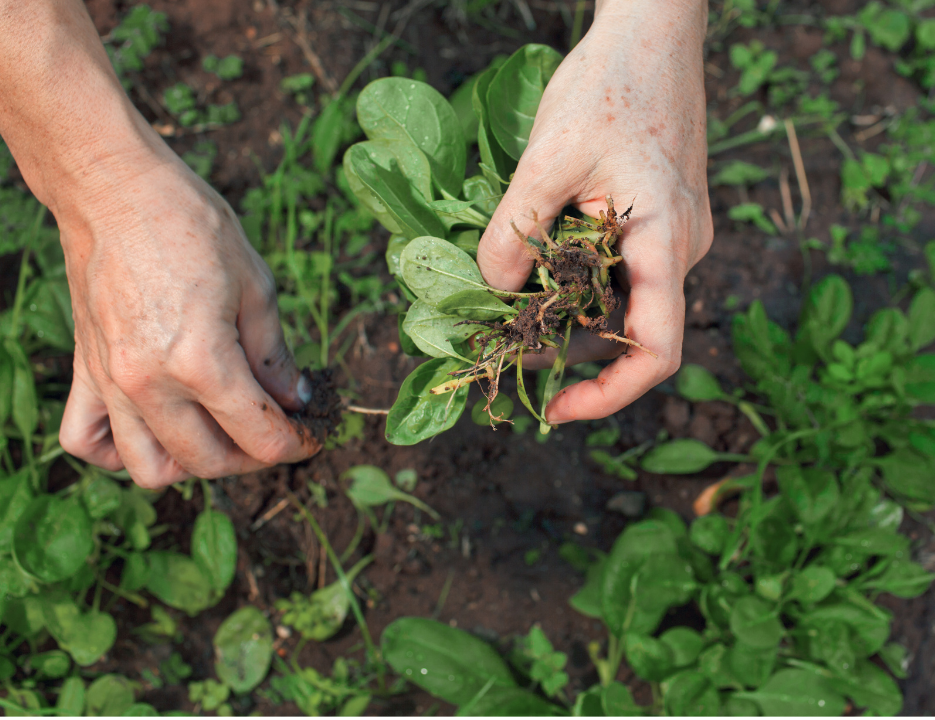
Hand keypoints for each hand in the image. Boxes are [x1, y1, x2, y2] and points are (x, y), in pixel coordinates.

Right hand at [57, 149, 319, 487]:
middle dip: (253, 456)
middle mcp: (150, 384)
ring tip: (216, 431)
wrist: (114, 187)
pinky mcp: (84, 370)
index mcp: (201, 362)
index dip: (297, 443)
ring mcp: (111, 382)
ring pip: (149, 469)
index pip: (260, 437)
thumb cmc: (190, 223)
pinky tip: (152, 425)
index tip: (312, 433)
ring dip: (190, 462)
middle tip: (273, 427)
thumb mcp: (256, 285)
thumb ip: (276, 356)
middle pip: (209, 462)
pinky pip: (87, 440)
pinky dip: (117, 449)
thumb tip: (297, 399)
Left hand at [476, 0, 712, 423]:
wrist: (651, 34)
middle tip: (504, 351)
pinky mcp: (655, 222)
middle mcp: (679, 251)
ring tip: (508, 312)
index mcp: (667, 242)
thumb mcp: (549, 158)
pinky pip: (619, 274)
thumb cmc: (610, 86)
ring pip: (621, 304)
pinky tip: (533, 271)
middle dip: (571, 354)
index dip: (609, 395)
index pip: (656, 351)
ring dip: (568, 318)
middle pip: (632, 334)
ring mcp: (671, 237)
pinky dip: (576, 286)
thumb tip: (488, 292)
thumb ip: (516, 232)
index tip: (557, 408)